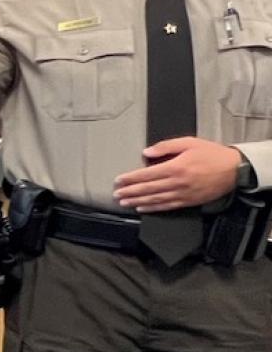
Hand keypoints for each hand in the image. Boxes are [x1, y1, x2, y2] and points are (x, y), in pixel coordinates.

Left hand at [113, 137, 241, 211]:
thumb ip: (165, 146)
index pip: (146, 174)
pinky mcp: (188, 201)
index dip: (130, 178)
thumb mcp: (189, 143)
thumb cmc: (212, 154)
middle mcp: (177, 182)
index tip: (118, 180)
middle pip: (147, 189)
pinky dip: (153, 208)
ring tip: (124, 202)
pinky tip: (142, 208)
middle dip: (130, 192)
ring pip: (155, 199)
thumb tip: (146, 153)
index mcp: (175, 167)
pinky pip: (167, 206)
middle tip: (116, 194)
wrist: (235, 169)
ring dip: (137, 201)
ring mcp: (182, 194)